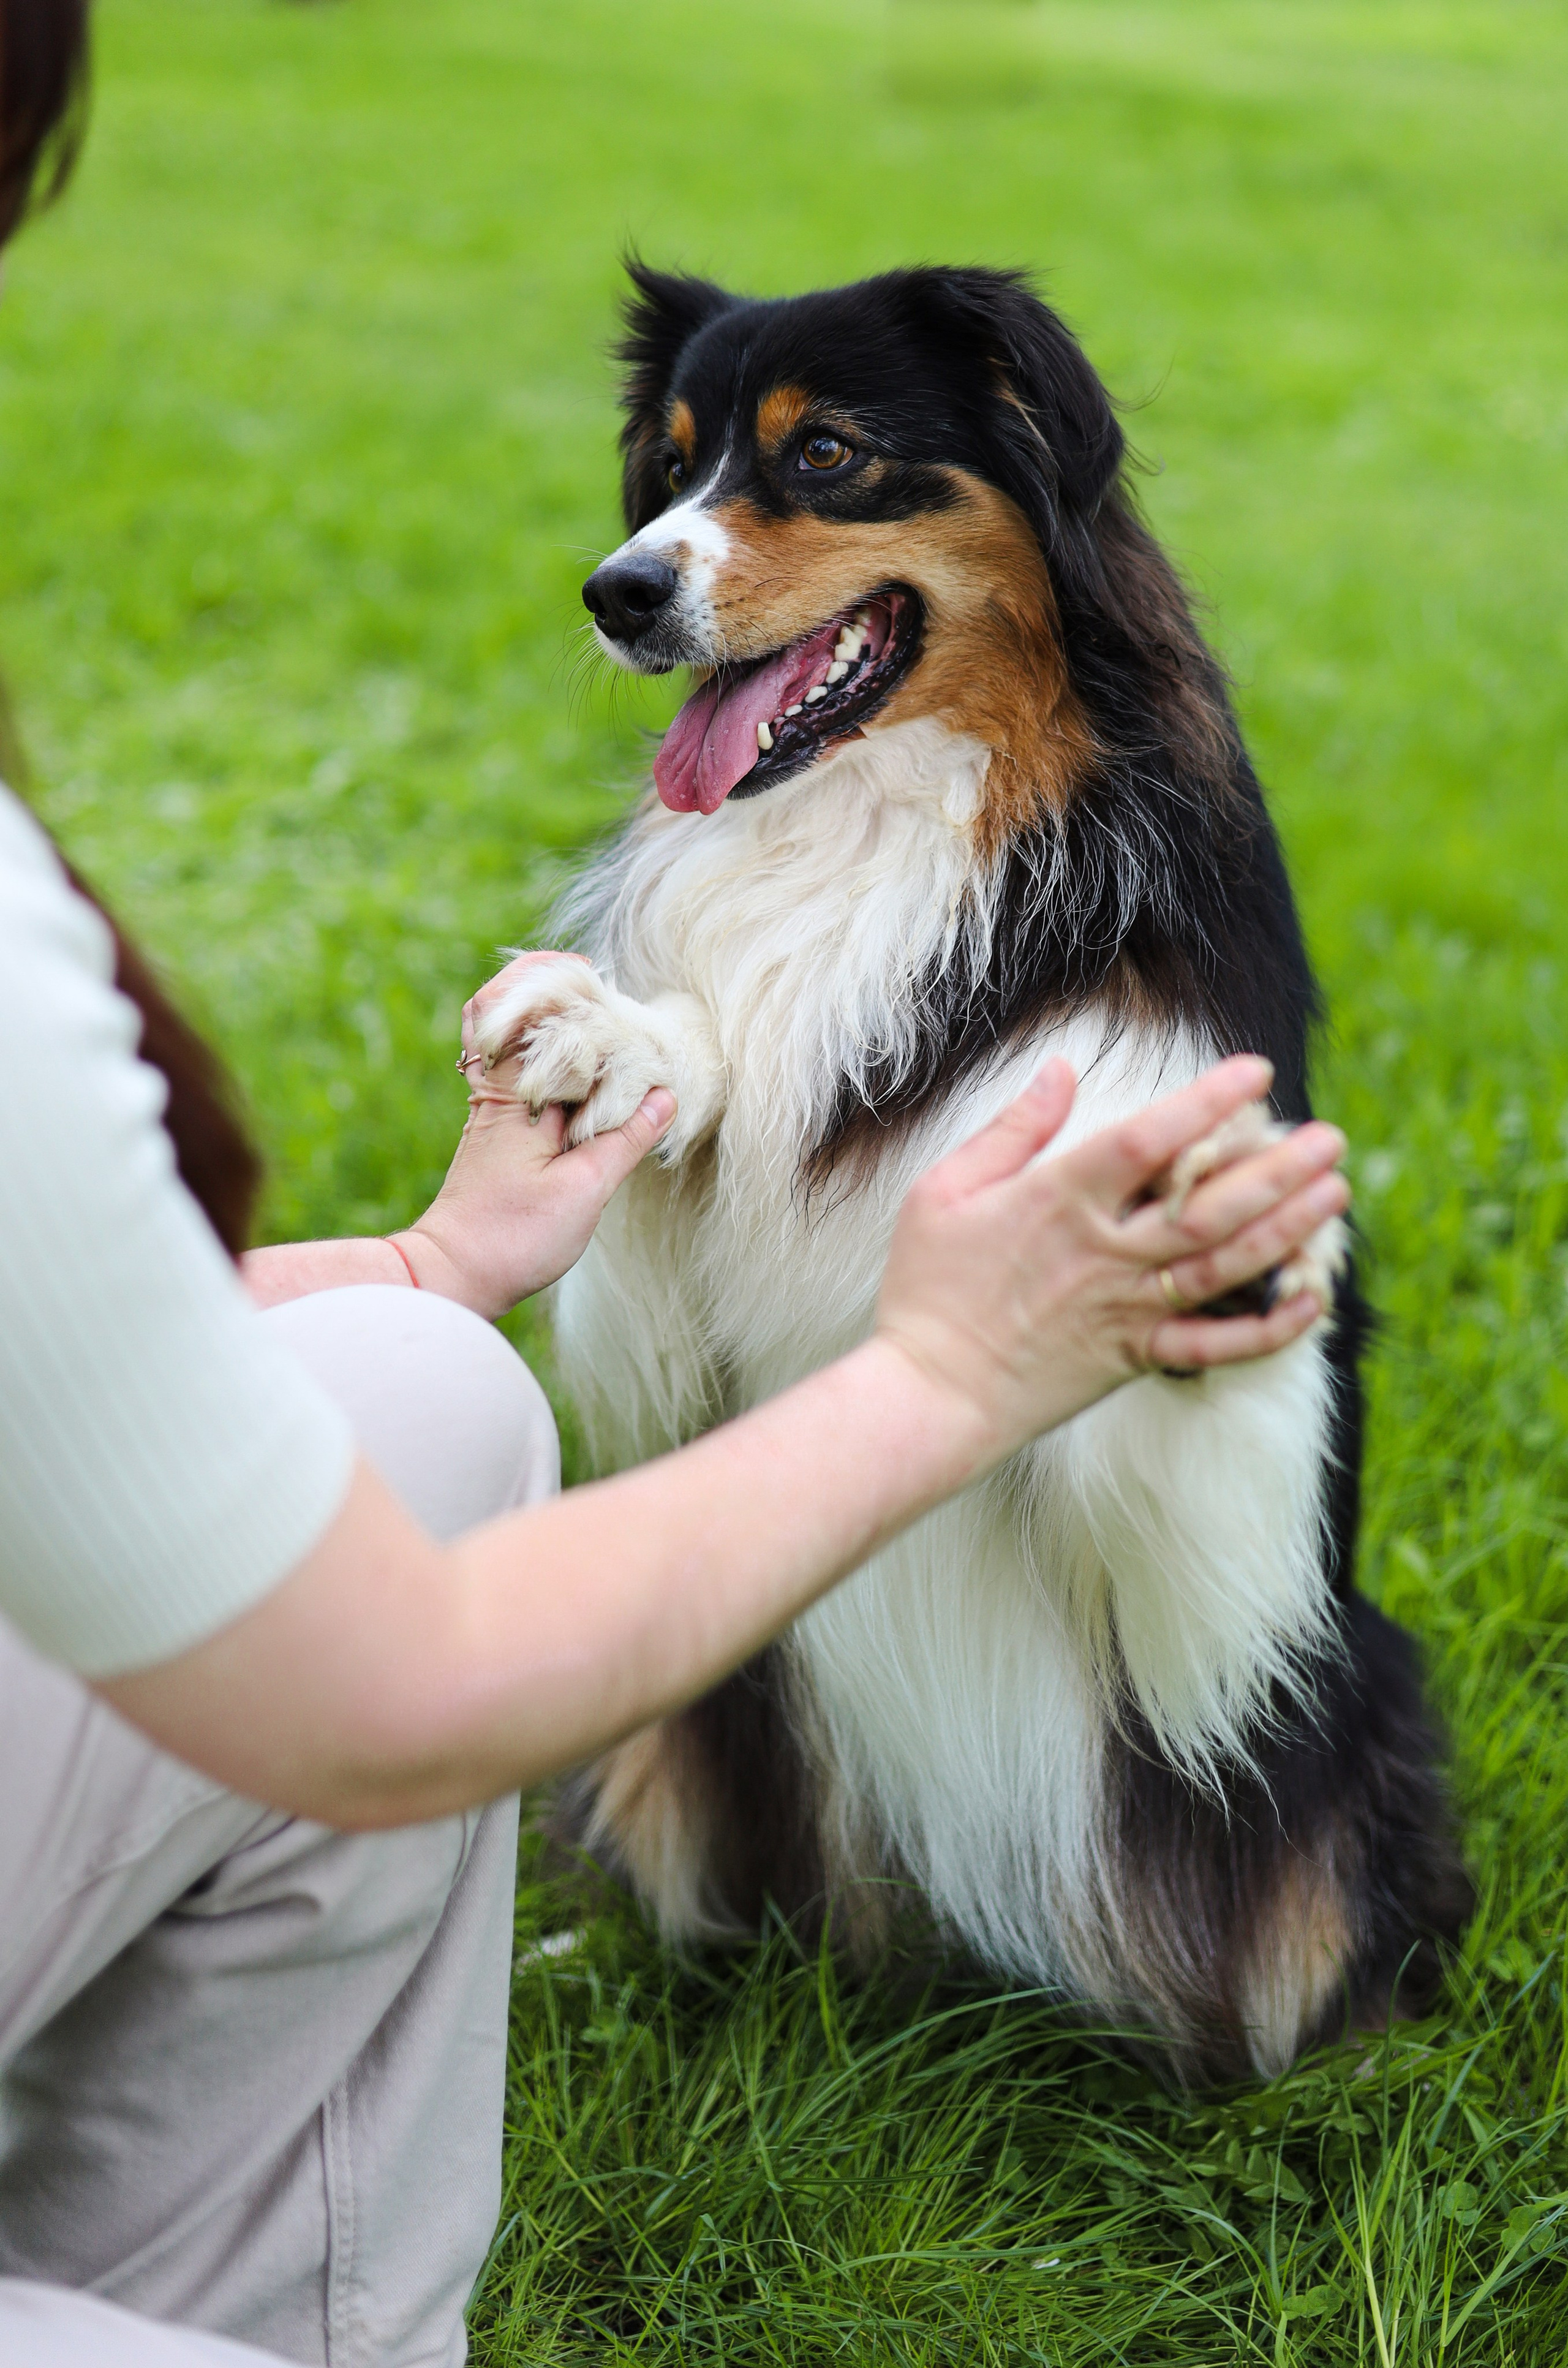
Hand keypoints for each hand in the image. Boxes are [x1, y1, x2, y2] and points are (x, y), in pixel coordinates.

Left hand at [391, 954, 674, 1317]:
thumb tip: (663, 1095)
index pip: (522, 1014)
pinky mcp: (500, 1134)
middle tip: (600, 992)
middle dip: (555, 995)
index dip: (552, 982)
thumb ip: (625, 1138)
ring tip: (602, 1029)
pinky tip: (588, 1082)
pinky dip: (554, 1068)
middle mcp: (498, 1093)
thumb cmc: (512, 1236)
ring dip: (555, 1030)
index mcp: (513, 1095)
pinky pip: (524, 1080)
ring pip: (519, 1047)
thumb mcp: (583, 1190)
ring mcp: (495, 1112)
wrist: (452, 1274)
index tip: (591, 977)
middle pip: (515, 1018)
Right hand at [874, 1055, 1349, 1470]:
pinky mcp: (1134, 1358)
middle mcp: (1106, 1251)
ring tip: (1335, 1192)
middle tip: (1328, 1137)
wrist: (929, 1395)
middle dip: (1278, 1167)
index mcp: (1059, 1199)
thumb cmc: (928, 1289)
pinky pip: (1215, 1344)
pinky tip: (1312, 1298)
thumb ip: (1011, 1129)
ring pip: (1225, 1264)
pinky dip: (1268, 1326)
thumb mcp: (943, 1191)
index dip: (1208, 1101)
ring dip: (1288, 1227)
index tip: (1255, 1073)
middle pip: (1210, 1202)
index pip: (1151, 1137)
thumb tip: (1062, 1070)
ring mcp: (1126, 1308)